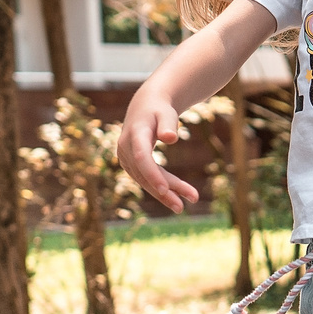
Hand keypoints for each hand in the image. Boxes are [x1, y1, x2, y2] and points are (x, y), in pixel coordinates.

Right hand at [115, 94, 198, 212]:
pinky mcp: (130, 165)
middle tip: (187, 202)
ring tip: (182, 206)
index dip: (152, 174)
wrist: (144, 108)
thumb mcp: (166, 113)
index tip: (165, 189)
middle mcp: (125, 148)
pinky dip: (159, 190)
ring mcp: (125, 158)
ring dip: (163, 194)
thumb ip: (168, 124)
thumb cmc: (159, 110)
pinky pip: (144, 179)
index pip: (142, 157)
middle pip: (145, 173)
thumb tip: (170, 138)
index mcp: (135, 134)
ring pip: (144, 180)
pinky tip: (174, 199)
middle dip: (165, 190)